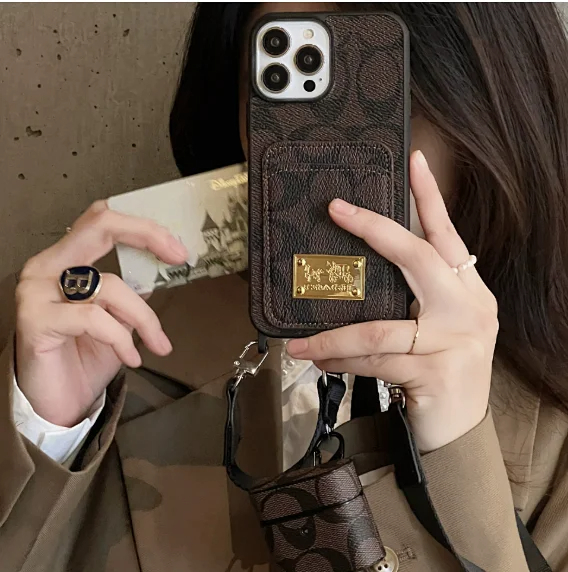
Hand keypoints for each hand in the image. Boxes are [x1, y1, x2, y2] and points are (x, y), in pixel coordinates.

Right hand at [15, 200, 187, 426]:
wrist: (58, 404)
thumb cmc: (85, 358)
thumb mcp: (118, 319)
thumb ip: (132, 291)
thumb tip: (161, 270)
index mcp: (65, 260)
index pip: (101, 221)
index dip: (143, 227)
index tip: (178, 249)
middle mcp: (47, 267)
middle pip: (99, 227)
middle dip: (147, 235)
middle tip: (179, 256)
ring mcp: (37, 291)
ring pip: (110, 285)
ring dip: (144, 317)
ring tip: (158, 343)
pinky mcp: (36, 320)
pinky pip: (93, 318)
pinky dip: (120, 338)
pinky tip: (131, 359)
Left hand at [287, 151, 498, 451]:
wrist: (461, 431)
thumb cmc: (441, 373)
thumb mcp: (436, 328)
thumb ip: (412, 299)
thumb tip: (357, 277)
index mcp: (467, 291)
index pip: (446, 235)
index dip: (430, 197)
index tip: (413, 160)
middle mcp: (468, 308)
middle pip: (417, 256)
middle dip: (373, 228)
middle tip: (335, 208)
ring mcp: (454, 341)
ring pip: (377, 327)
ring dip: (331, 337)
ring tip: (300, 344)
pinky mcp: (435, 373)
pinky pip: (372, 360)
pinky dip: (341, 361)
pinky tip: (321, 362)